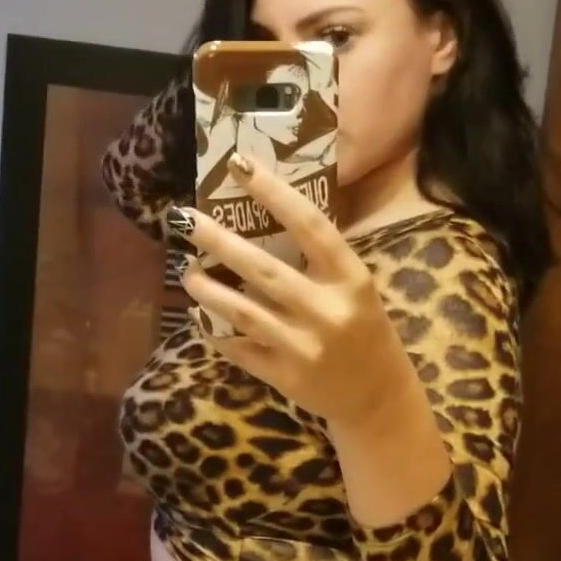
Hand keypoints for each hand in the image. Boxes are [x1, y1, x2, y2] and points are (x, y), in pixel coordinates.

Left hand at [175, 155, 409, 425]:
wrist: (376, 396)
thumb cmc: (363, 328)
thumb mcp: (354, 286)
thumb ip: (317, 258)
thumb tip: (261, 213)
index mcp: (350, 278)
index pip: (309, 225)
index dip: (273, 193)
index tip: (238, 165)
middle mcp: (327, 311)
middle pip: (263, 269)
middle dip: (218, 241)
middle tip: (183, 219)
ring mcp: (304, 347)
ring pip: (242, 312)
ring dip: (207, 288)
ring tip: (186, 270)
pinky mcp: (285, 377)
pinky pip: (239, 348)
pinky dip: (215, 330)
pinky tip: (199, 314)